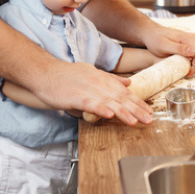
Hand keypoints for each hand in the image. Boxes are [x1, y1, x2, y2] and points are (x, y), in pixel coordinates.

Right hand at [34, 60, 153, 125]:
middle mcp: (98, 83)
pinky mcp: (75, 97)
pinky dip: (100, 109)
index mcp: (102, 79)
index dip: (138, 102)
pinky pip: (90, 103)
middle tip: (149, 119)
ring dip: (123, 112)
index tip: (149, 111)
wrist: (45, 72)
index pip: (124, 92)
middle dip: (136, 109)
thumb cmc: (67, 75)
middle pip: (120, 97)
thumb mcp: (92, 72)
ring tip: (135, 121)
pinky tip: (109, 115)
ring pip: (108, 101)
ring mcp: (87, 89)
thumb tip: (129, 82)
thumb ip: (111, 79)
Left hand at [142, 25, 194, 75]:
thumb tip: (194, 52)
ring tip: (190, 71)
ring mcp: (194, 41)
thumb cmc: (155, 39)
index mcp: (188, 38)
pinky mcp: (192, 44)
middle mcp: (193, 38)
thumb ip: (179, 48)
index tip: (188, 73)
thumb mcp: (164, 46)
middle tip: (190, 74)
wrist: (152, 33)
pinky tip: (190, 66)